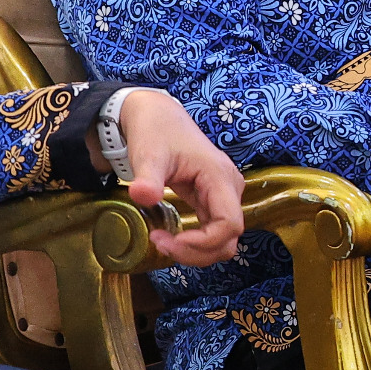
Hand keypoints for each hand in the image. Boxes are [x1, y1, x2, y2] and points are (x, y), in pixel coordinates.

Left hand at [114, 88, 245, 264]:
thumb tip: (141, 196)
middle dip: (197, 251)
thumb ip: (147, 178)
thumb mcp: (148, 154)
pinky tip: (170, 235)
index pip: (229, 224)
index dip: (202, 242)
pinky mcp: (215, 200)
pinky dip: (195, 242)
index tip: (166, 240)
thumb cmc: (156, 132)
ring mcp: (225, 195)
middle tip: (161, 243)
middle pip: (229, 238)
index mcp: (220, 177)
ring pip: (224, 239)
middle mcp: (229, 188)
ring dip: (196, 251)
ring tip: (163, 241)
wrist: (158, 117)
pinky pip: (214, 231)